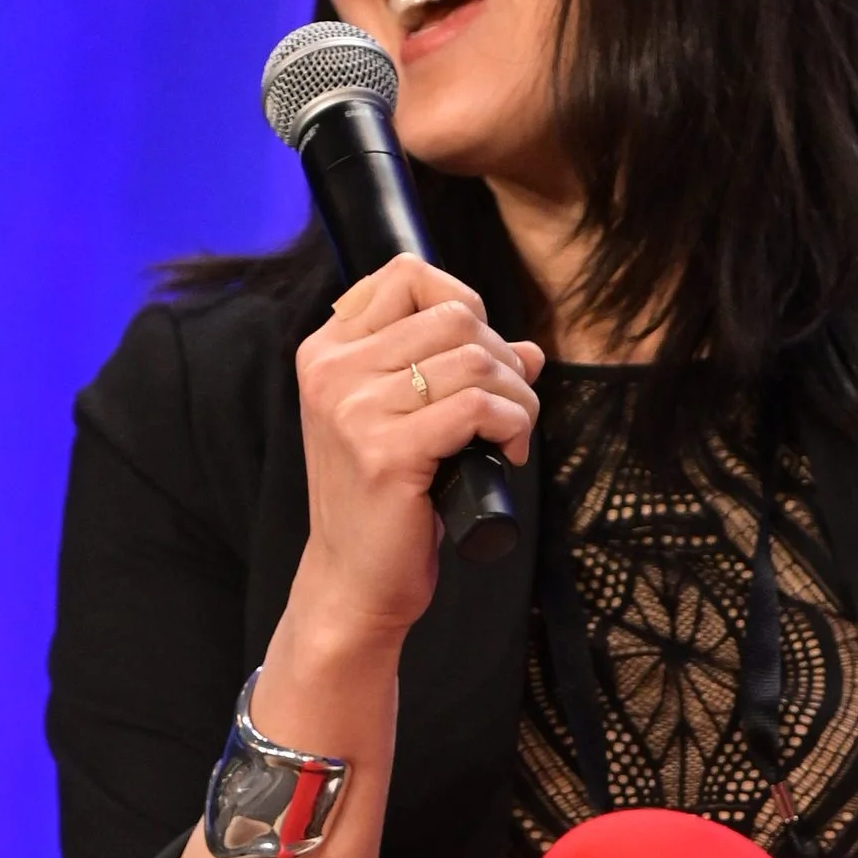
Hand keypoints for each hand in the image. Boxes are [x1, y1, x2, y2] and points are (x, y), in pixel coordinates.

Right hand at [264, 256, 542, 731]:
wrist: (355, 582)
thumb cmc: (386, 504)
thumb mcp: (410, 423)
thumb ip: (453, 373)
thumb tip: (529, 350)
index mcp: (328, 351)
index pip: (407, 275)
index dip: (464, 304)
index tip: (480, 358)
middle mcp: (333, 371)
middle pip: (454, 313)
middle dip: (502, 359)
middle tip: (508, 410)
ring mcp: (354, 410)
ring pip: (474, 358)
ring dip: (517, 397)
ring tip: (513, 436)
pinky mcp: (387, 452)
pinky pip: (479, 407)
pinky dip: (513, 425)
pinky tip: (509, 454)